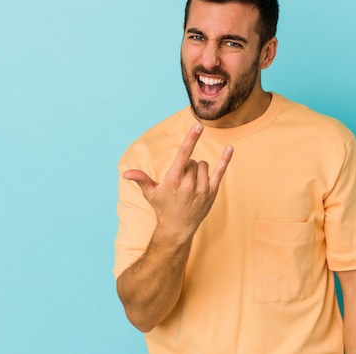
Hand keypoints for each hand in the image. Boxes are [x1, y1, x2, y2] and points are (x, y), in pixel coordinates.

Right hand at [123, 123, 232, 239]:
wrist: (177, 228)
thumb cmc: (163, 207)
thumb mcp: (150, 193)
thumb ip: (141, 179)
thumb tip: (126, 174)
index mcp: (173, 180)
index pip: (184, 154)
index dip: (191, 138)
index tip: (198, 126)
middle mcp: (189, 184)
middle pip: (193, 160)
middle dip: (187, 166)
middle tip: (181, 181)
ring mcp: (202, 188)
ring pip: (204, 165)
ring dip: (198, 169)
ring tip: (190, 183)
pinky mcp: (211, 192)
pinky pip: (221, 171)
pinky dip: (225, 160)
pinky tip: (230, 149)